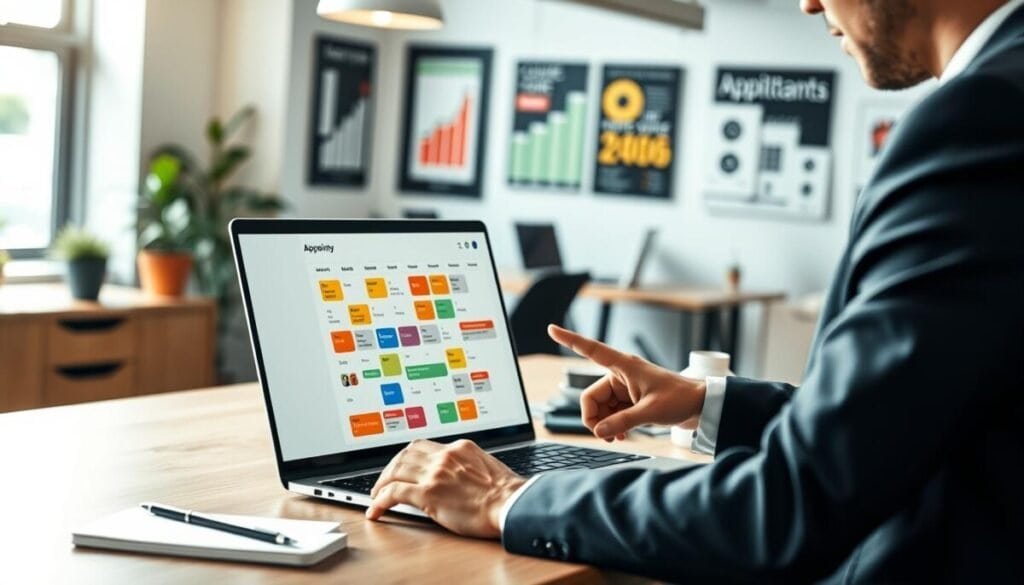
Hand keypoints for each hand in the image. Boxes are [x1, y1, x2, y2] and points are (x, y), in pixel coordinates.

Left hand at [367, 439, 525, 538]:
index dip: (407, 457)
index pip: (423, 446)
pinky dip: (380, 500)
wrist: (512, 504)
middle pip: (405, 454)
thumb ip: (466, 465)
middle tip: (384, 481)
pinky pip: (394, 492)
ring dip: (381, 483)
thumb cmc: (506, 493)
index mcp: (459, 448)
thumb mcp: (485, 467)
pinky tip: (377, 509)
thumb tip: (455, 477)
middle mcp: (444, 456)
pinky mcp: (428, 493)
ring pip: (395, 470)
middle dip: (390, 468)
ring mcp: (435, 473)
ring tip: (376, 495)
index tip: (402, 466)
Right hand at [548, 324, 706, 440]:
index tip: (551, 329)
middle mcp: (620, 374)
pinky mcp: (630, 400)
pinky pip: (610, 413)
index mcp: (624, 366)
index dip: (570, 340)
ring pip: (600, 407)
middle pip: (591, 397)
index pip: (591, 350)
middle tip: (606, 436)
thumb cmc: (680, 399)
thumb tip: (599, 432)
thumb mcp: (650, 412)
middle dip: (594, 418)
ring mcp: (625, 388)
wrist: (701, 405)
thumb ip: (621, 422)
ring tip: (618, 437)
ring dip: (605, 424)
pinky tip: (621, 435)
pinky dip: (612, 424)